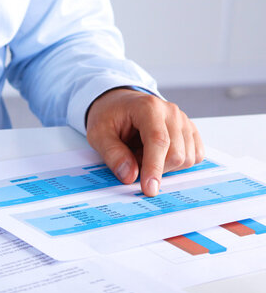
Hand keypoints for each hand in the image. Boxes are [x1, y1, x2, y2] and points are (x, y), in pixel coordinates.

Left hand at [86, 88, 203, 196]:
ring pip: (186, 158)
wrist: (120, 102)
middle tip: (132, 159)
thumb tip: (130, 176)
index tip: (149, 189)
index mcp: (148, 108)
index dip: (154, 168)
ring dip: (164, 165)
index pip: (158, 141)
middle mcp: (171, 113)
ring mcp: (184, 121)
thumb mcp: (98, 133)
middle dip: (154, 168)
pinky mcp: (190, 132)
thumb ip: (112, 154)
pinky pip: (194, 157)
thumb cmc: (109, 115)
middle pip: (176, 154)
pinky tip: (159, 154)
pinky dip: (176, 164)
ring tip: (143, 153)